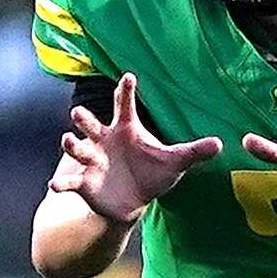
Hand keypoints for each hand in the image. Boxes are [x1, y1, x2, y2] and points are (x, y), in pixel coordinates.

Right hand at [48, 72, 222, 225]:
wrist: (132, 200)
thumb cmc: (152, 173)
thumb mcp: (175, 162)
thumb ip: (194, 152)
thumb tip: (221, 144)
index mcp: (126, 129)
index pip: (124, 105)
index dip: (126, 91)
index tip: (129, 77)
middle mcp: (105, 140)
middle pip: (91, 123)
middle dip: (84, 118)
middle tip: (80, 113)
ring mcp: (92, 160)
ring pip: (77, 147)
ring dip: (72, 144)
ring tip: (70, 141)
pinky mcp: (84, 182)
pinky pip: (70, 181)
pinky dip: (62, 183)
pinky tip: (56, 186)